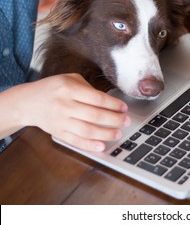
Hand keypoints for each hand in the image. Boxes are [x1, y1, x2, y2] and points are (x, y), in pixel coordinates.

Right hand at [13, 74, 129, 150]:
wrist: (27, 102)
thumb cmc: (53, 88)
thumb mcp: (69, 79)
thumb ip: (88, 89)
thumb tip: (109, 102)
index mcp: (69, 88)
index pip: (97, 98)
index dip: (113, 104)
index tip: (124, 108)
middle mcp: (64, 104)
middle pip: (95, 115)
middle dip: (114, 120)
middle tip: (126, 121)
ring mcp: (60, 120)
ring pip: (87, 130)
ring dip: (106, 134)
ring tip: (118, 133)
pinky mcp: (58, 133)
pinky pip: (76, 141)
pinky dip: (90, 145)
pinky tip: (102, 146)